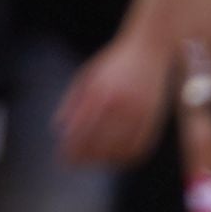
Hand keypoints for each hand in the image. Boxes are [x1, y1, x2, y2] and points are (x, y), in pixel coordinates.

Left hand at [55, 32, 172, 167]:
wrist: (150, 49)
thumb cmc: (115, 62)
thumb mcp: (87, 75)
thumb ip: (71, 101)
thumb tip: (58, 128)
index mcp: (99, 93)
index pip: (80, 131)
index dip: (70, 150)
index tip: (63, 158)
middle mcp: (119, 105)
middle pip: (98, 145)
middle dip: (84, 158)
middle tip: (75, 162)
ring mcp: (138, 113)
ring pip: (119, 150)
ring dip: (104, 161)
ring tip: (93, 160)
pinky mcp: (153, 119)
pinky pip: (139, 148)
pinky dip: (126, 157)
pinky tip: (116, 156)